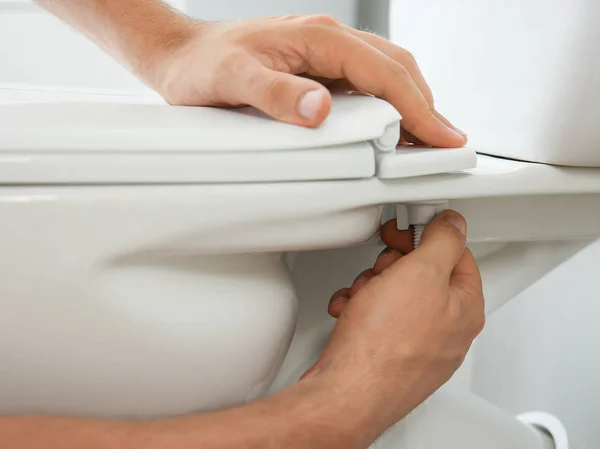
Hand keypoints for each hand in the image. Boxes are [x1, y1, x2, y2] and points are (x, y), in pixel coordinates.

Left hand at [147, 15, 466, 146]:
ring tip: (427, 138)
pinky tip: (390, 124)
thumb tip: (321, 107)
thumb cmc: (202, 65)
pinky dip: (388, 102)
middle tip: (445, 143)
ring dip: (412, 103)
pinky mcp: (317, 66)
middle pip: (396, 68)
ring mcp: (324, 52)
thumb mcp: (232, 80)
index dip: (418, 107)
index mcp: (318, 39)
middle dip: (426, 106)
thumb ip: (276, 93)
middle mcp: (327, 40)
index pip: (383, 72)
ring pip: (385, 72)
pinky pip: (365, 80)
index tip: (442, 136)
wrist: (182, 54)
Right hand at [304, 211, 484, 428]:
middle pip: (422, 274)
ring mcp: (418, 344)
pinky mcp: (389, 354)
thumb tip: (453, 224)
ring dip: (372, 287)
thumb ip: (444, 240)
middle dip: (393, 267)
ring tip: (363, 299)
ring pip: (395, 294)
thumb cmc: (385, 344)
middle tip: (382, 272)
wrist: (349, 390)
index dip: (427, 237)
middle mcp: (447, 329)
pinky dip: (360, 310)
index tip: (405, 232)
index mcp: (465, 307)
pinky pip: (377, 318)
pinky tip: (351, 314)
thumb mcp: (422, 272)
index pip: (457, 254)